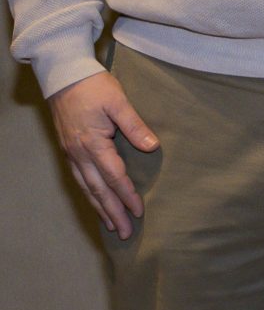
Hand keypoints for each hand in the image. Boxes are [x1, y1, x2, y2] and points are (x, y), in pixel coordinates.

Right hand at [49, 71, 155, 238]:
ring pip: (87, 188)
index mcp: (93, 144)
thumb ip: (135, 125)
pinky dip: (89, 194)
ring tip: (112, 226)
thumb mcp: (118, 101)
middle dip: (113, 212)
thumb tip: (152, 146)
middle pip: (99, 190)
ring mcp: (72, 153)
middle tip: (126, 233)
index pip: (115, 176)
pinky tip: (96, 202)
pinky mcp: (69, 150)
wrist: (63, 76)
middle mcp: (79, 154)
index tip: (140, 211)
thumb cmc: (93, 86)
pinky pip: (80, 179)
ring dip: (100, 208)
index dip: (128, 195)